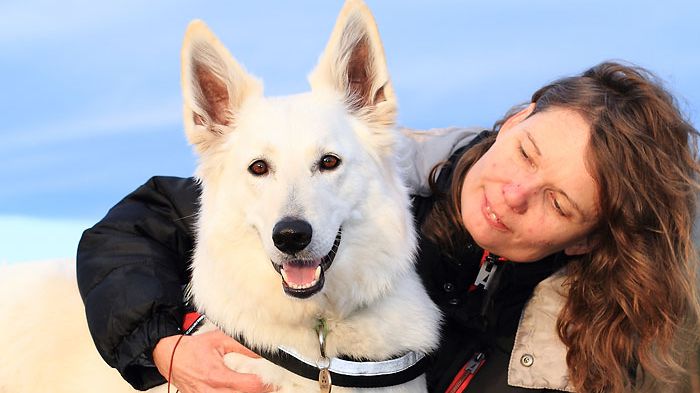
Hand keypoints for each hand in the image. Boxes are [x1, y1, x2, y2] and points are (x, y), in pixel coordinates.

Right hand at [153, 329, 272, 392]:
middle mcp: (212, 391)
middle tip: (269, 386)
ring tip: (256, 388)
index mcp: (217, 376)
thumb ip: (241, 345)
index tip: (272, 380)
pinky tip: (240, 391)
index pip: (249, 386)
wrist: (169, 357)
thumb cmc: (193, 349)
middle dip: (259, 392)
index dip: (264, 384)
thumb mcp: (218, 340)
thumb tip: (261, 350)